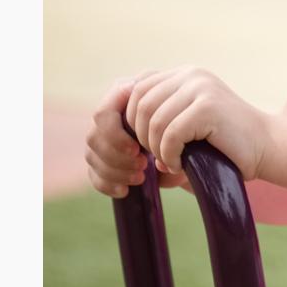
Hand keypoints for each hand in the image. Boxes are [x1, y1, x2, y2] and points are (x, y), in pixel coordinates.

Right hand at [85, 76, 188, 197]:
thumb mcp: (184, 128)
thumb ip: (168, 132)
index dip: (116, 135)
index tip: (138, 150)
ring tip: (140, 177)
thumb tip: (156, 163)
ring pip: (91, 154)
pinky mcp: (103, 160)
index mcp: (125, 96)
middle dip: (116, 155)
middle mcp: (110, 114)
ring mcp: (103, 137)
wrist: (195, 146)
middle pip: (93, 135)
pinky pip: (93, 174)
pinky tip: (125, 190)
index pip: (103, 114)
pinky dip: (107, 184)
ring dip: (115, 170)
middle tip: (142, 165)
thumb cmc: (190, 131)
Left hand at [124, 65, 272, 182]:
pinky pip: (170, 133)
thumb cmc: (224, 145)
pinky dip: (168, 155)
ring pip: (152, 120)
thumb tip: (111, 129)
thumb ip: (155, 121)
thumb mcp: (184, 126)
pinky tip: (178, 165)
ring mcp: (201, 87)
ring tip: (169, 162)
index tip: (139, 147)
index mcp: (183, 75)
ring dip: (155, 149)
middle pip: (139, 103)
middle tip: (153, 158)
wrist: (268, 148)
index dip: (129, 120)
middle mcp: (190, 74)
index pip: (136, 89)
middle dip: (139, 137)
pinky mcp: (208, 106)